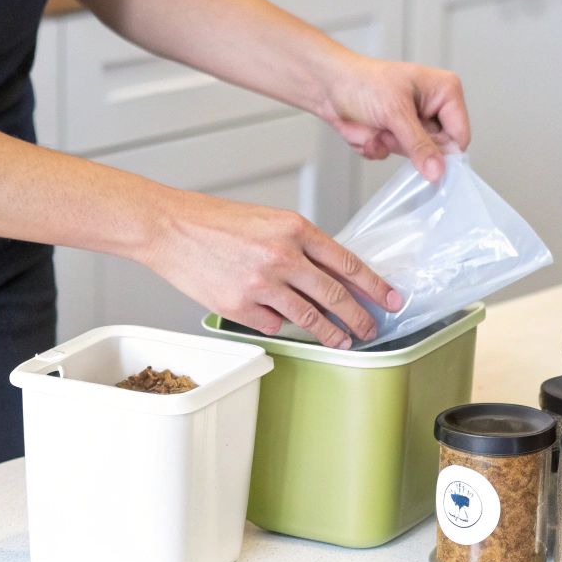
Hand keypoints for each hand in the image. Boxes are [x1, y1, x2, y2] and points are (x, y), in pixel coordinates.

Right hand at [142, 192, 402, 348]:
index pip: (348, 263)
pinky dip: (281, 325)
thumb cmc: (215, 221)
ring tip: (343, 341)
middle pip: (336, 296)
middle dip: (361, 317)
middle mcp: (282, 257)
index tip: (391, 300)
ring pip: (310, 318)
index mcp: (294, 229)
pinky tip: (281, 321)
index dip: (375, 286)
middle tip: (372, 329)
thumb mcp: (268, 220)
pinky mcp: (240, 308)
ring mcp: (261, 285)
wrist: (170, 229)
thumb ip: (301, 245)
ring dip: (332, 333)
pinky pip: (274, 326)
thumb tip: (332, 274)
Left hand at [313, 54, 469, 181]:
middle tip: (389, 130)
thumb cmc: (362, 82)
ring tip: (375, 127)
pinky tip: (366, 131)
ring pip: (411, 155)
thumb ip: (419, 145)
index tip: (426, 163)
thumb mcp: (395, 113)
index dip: (444, 153)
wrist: (328, 85)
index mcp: (445, 92)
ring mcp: (414, 123)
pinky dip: (375, 148)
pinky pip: (391, 155)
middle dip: (406, 146)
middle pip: (436, 149)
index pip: (459, 136)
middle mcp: (433, 108)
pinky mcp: (395, 135)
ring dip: (388, 145)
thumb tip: (438, 171)